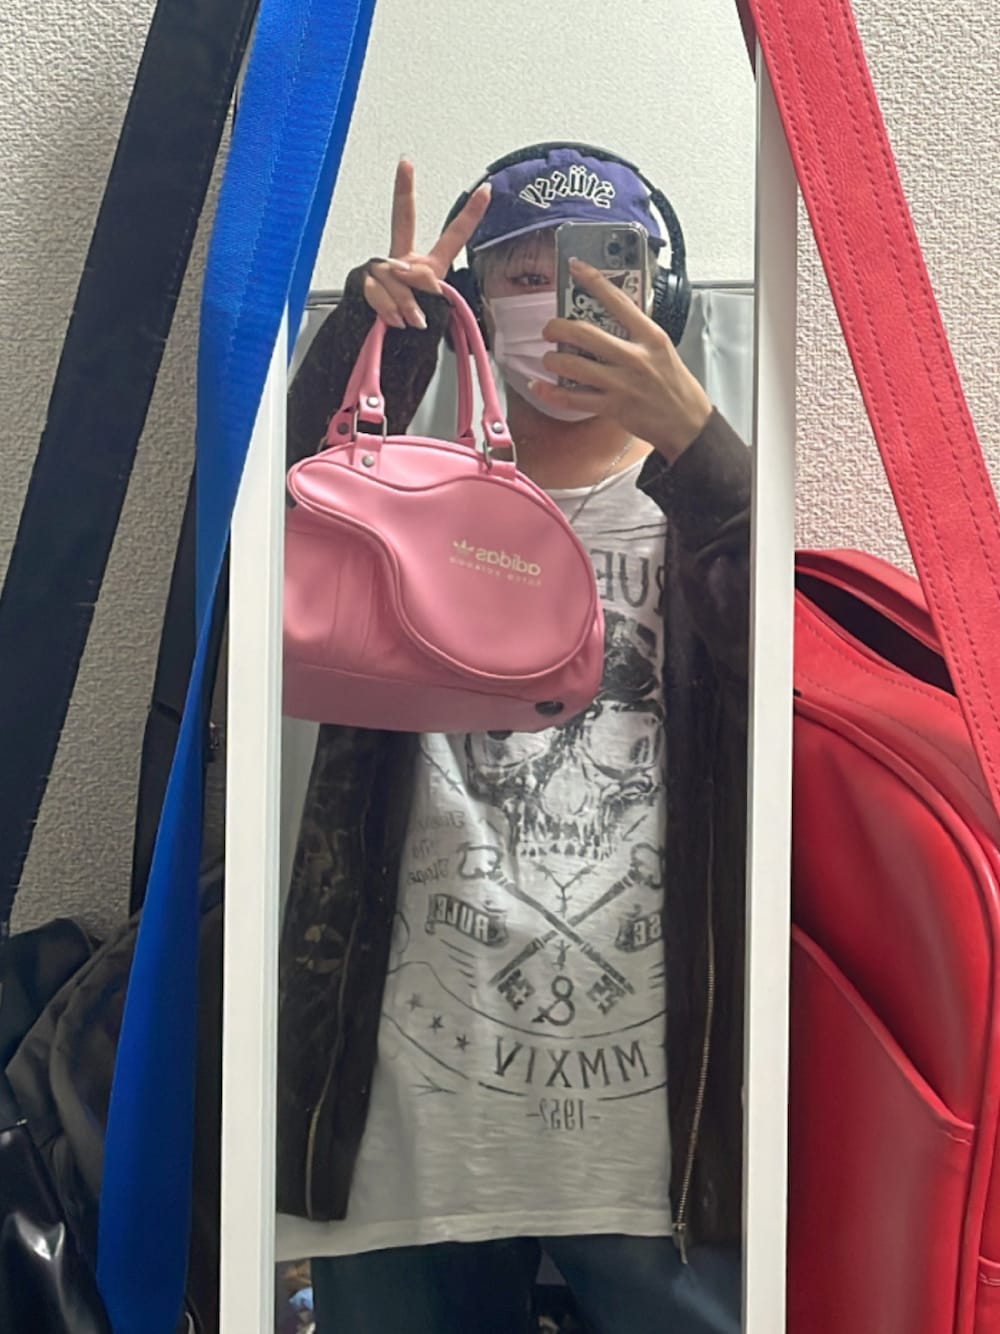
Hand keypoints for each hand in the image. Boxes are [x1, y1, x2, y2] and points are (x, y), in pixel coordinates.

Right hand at [361, 159, 490, 329]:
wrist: (383, 353)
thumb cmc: (410, 335)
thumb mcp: (432, 311)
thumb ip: (426, 285)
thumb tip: (406, 271)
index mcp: (428, 267)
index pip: (453, 237)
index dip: (470, 215)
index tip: (486, 190)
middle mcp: (404, 262)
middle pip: (403, 220)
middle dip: (403, 191)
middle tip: (405, 165)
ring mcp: (382, 269)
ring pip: (396, 273)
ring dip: (406, 301)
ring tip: (411, 321)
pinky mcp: (364, 281)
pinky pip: (379, 288)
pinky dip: (388, 307)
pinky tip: (393, 320)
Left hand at [536, 259, 711, 461]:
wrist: (687, 423)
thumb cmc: (674, 385)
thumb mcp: (662, 349)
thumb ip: (636, 333)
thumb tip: (607, 318)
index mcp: (650, 336)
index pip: (618, 300)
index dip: (593, 280)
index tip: (575, 266)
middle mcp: (635, 357)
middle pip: (585, 334)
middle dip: (558, 328)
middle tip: (550, 330)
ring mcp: (622, 383)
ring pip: (575, 367)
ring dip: (553, 360)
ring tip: (549, 359)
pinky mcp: (613, 407)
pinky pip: (573, 399)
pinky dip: (551, 393)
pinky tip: (539, 386)